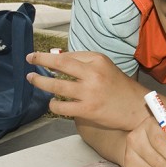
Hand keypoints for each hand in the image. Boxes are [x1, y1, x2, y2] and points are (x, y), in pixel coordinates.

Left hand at [25, 50, 147, 131]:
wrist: (136, 107)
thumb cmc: (119, 86)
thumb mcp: (105, 67)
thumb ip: (83, 62)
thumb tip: (57, 60)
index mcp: (98, 60)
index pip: (68, 56)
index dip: (50, 56)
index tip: (38, 56)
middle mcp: (93, 74)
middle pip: (60, 64)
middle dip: (40, 61)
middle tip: (29, 60)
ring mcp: (89, 93)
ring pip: (57, 87)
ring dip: (41, 82)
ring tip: (32, 80)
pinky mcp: (87, 110)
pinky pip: (62, 107)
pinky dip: (53, 104)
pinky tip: (51, 102)